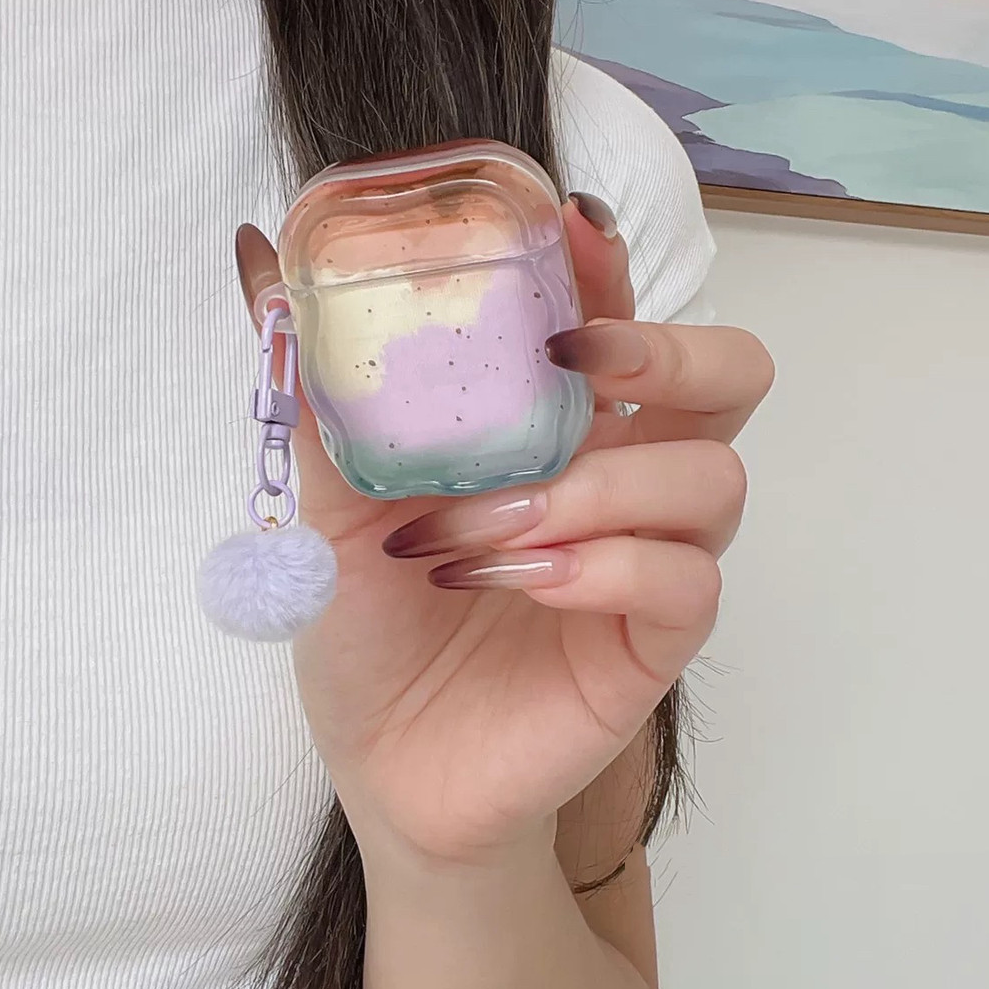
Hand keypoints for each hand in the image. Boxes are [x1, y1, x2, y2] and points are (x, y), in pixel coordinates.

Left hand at [235, 198, 773, 869]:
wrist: (384, 758)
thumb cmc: (371, 618)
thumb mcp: (331, 494)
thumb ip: (317, 386)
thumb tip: (256, 255)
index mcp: (559, 429)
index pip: (625, 321)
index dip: (612, 269)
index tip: (561, 229)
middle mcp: (622, 480)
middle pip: (732, 377)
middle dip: (671, 348)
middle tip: (574, 357)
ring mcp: (647, 561)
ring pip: (711, 478)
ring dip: (589, 487)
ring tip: (480, 525)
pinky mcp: (652, 645)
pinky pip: (684, 582)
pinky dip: (599, 565)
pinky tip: (516, 579)